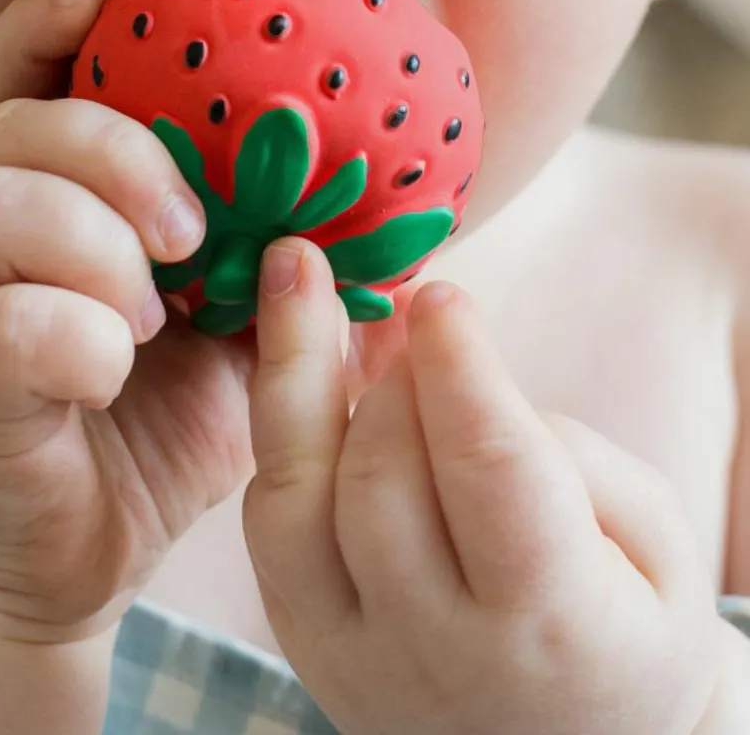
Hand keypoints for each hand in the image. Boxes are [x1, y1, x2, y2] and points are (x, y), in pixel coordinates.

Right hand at [0, 0, 412, 642]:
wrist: (48, 568)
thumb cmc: (147, 445)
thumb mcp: (237, 360)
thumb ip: (290, 296)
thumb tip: (401, 259)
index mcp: (47, 211)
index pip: (22, 84)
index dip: (49, 29)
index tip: (103, 3)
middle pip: (11, 127)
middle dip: (112, 152)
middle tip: (192, 229)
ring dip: (91, 239)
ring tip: (154, 308)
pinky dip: (70, 335)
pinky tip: (110, 370)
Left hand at [244, 239, 723, 734]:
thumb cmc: (627, 628)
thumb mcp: (655, 542)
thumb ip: (562, 453)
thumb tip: (445, 369)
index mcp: (550, 623)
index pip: (491, 473)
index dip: (460, 370)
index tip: (439, 293)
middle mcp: (433, 646)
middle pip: (379, 479)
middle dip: (388, 375)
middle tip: (402, 304)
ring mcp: (351, 651)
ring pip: (291, 501)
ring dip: (291, 374)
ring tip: (293, 276)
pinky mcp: (303, 639)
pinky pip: (271, 521)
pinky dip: (284, 434)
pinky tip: (301, 367)